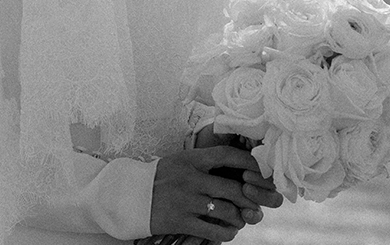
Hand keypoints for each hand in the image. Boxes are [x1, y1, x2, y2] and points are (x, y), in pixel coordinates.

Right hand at [149, 146, 264, 242]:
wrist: (130, 196)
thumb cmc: (160, 178)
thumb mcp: (179, 161)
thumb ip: (204, 162)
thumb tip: (236, 167)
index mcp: (190, 160)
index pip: (226, 155)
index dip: (248, 163)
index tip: (259, 170)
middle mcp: (190, 178)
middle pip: (233, 188)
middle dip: (249, 198)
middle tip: (253, 203)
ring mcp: (186, 201)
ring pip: (228, 211)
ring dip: (239, 218)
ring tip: (240, 219)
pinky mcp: (181, 221)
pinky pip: (215, 231)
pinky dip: (227, 233)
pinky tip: (227, 231)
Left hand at [194, 125, 283, 217]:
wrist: (187, 164)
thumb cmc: (208, 141)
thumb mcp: (223, 131)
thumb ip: (240, 128)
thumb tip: (257, 131)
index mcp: (260, 152)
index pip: (276, 159)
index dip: (269, 162)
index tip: (253, 159)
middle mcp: (261, 171)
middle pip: (277, 180)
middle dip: (265, 180)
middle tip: (246, 176)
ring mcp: (255, 190)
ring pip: (274, 198)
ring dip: (263, 196)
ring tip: (245, 189)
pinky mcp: (244, 207)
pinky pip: (257, 215)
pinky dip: (254, 216)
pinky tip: (244, 215)